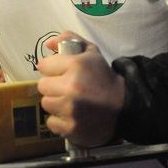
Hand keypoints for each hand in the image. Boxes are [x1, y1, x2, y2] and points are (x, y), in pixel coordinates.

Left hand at [37, 31, 124, 146]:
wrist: (125, 107)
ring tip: (71, 103)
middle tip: (67, 89)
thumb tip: (48, 44)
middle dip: (53, 86)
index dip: (53, 69)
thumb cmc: (104, 78)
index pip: (43, 65)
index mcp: (75, 65)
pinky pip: (51, 122)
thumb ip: (69, 39)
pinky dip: (60, 121)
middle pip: (42, 86)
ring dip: (56, 103)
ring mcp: (70, 109)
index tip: (63, 73)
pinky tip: (72, 116)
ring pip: (46, 104)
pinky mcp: (71, 128)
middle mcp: (71, 87)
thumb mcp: (91, 52)